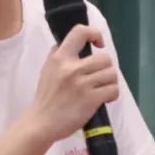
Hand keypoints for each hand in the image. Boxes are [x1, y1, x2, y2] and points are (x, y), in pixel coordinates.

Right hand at [26, 25, 119, 144]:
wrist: (41, 122)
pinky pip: (113, 90)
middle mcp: (72, 68)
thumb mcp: (46, 70)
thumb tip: (68, 43)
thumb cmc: (45, 97)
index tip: (98, 45)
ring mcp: (82, 84)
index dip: (94, 34)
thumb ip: (57, 55)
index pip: (80, 32)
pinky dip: (112, 95)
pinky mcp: (91, 99)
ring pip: (112, 74)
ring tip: (102, 88)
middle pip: (105, 58)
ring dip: (110, 82)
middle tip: (99, 77)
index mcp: (60, 58)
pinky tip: (105, 98)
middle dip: (106, 68)